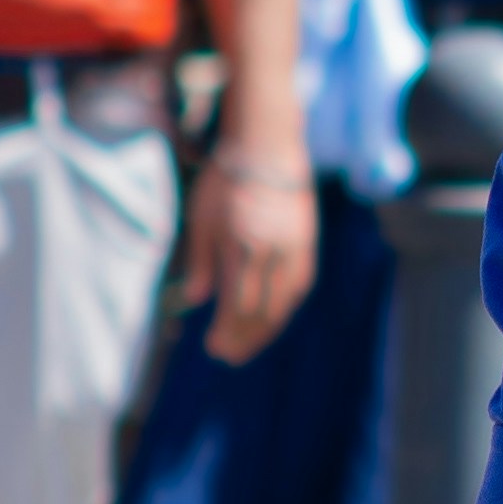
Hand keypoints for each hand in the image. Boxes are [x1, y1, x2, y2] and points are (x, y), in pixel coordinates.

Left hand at [186, 147, 316, 361]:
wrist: (269, 146)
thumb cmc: (227, 180)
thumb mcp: (203, 217)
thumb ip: (200, 261)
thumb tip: (195, 300)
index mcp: (243, 246)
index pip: (236, 305)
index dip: (226, 332)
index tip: (213, 348)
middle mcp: (273, 252)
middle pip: (261, 311)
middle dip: (243, 339)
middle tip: (227, 356)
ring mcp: (294, 249)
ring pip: (283, 304)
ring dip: (265, 330)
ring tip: (248, 345)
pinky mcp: (307, 244)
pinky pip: (298, 286)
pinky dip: (284, 308)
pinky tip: (272, 318)